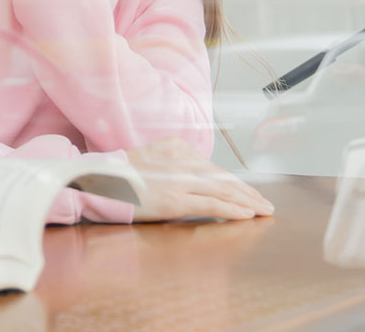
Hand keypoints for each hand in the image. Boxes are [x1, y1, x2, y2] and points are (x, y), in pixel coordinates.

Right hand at [126, 137, 274, 222]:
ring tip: (263, 211)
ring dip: (247, 202)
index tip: (250, 192)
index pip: (214, 167)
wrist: (98, 181)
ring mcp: (180, 180)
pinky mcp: (176, 199)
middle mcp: (182, 161)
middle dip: (248, 193)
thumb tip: (196, 180)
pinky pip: (212, 204)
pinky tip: (246, 215)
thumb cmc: (120, 175)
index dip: (235, 182)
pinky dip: (232, 210)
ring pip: (223, 190)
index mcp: (176, 148)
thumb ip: (174, 165)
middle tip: (266, 204)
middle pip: (224, 178)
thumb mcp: (150, 159)